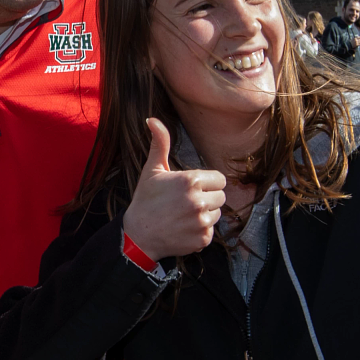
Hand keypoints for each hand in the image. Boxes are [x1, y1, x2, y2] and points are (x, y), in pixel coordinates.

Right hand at [120, 118, 226, 261]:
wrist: (138, 235)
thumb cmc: (145, 200)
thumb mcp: (152, 170)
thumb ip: (159, 143)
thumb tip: (152, 119)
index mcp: (191, 181)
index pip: (220, 179)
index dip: (207, 182)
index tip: (192, 187)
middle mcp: (199, 201)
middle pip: (221, 197)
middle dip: (208, 198)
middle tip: (187, 202)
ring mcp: (201, 222)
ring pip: (217, 214)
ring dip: (205, 215)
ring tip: (185, 215)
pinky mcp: (202, 239)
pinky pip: (211, 231)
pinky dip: (200, 232)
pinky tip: (184, 228)